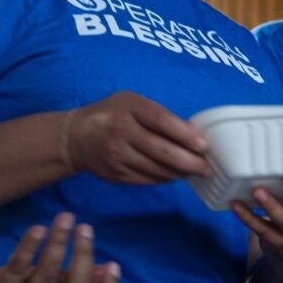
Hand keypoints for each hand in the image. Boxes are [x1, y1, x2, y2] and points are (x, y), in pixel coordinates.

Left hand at [0, 212, 119, 282]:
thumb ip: (76, 280)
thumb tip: (107, 268)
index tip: (114, 265)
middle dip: (83, 257)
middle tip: (86, 228)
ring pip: (46, 276)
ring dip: (58, 243)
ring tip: (66, 218)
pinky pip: (17, 268)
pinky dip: (30, 246)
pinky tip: (39, 229)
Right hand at [61, 92, 211, 183]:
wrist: (75, 138)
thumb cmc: (111, 115)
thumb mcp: (131, 103)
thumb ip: (158, 115)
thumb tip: (192, 134)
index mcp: (128, 108)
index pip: (161, 121)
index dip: (185, 135)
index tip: (204, 145)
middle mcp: (121, 132)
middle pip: (162, 151)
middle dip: (190, 162)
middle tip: (207, 167)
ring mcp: (117, 156)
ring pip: (157, 169)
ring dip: (180, 173)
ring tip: (195, 171)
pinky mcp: (117, 175)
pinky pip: (148, 180)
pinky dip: (165, 178)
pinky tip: (175, 174)